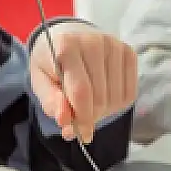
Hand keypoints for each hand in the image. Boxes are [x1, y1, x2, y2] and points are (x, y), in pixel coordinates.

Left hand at [29, 22, 137, 140]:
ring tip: (90, 104)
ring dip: (104, 111)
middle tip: (80, 117)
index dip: (82, 118)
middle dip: (91, 116)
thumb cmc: (52, 63)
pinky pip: (130, 93)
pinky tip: (105, 97)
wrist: (68, 36)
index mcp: (66, 46)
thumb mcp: (40, 81)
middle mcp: (94, 41)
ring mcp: (114, 45)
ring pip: (116, 98)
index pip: (81, 91)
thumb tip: (65, 119)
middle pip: (100, 97)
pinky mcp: (128, 52)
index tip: (80, 134)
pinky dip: (117, 104)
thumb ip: (50, 102)